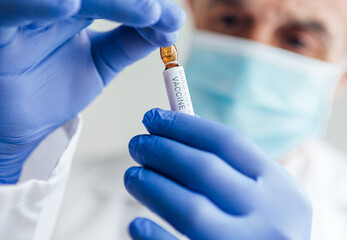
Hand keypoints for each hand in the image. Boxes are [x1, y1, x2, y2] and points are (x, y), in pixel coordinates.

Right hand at [0, 0, 184, 183]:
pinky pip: (14, 10)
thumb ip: (129, 42)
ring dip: (109, 1)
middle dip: (132, 2)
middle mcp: (54, 6)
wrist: (22, 124)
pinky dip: (40, 5)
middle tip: (160, 15)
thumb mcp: (101, 63)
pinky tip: (70, 7)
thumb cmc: (55, 88)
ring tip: (145, 12)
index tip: (173, 23)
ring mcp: (26, 14)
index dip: (146, 6)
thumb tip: (168, 26)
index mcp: (78, 8)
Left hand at [125, 108, 311, 239]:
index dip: (184, 126)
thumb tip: (182, 128)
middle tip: (137, 144)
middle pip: (204, 170)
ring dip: (152, 186)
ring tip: (133, 176)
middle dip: (162, 151)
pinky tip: (136, 222)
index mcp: (283, 191)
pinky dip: (152, 235)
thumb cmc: (263, 230)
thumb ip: (233, 169)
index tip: (153, 118)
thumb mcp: (265, 199)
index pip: (227, 142)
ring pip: (189, 210)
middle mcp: (271, 220)